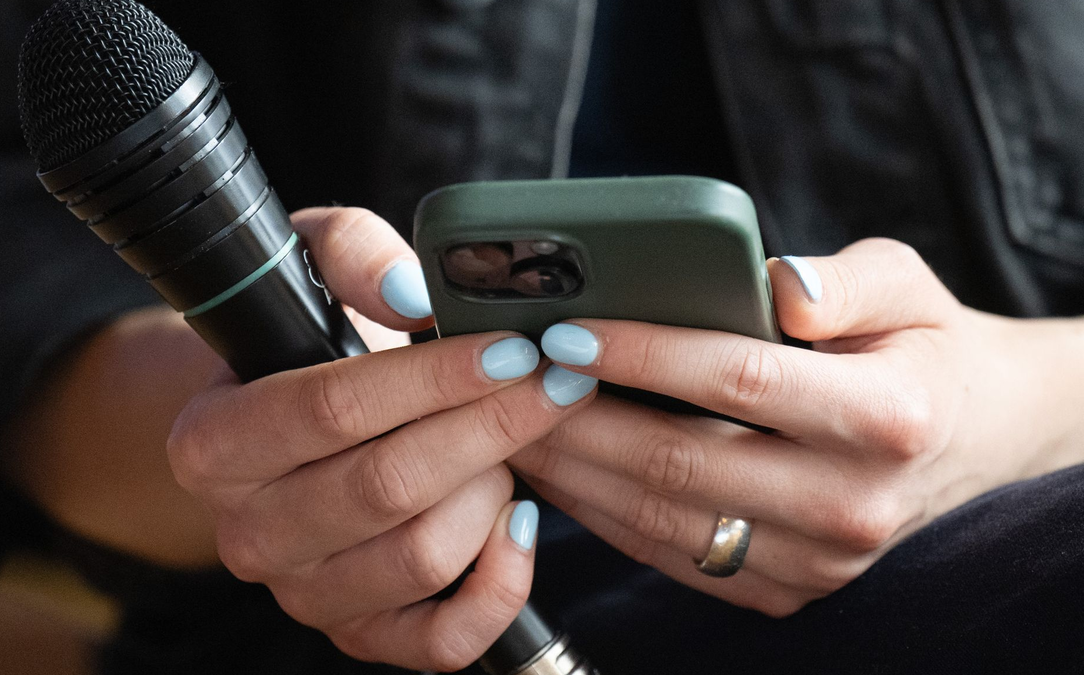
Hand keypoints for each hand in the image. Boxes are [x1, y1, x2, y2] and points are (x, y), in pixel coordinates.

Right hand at [167, 207, 597, 670]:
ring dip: (490, 490)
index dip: (433, 378)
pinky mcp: (359, 634)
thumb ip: (353, 254)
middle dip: (489, 428)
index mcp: (214, 442)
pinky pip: (442, 639)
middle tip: (554, 382)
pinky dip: (501, 585)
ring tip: (511, 440)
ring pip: (421, 557)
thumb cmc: (312, 341)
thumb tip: (410, 295)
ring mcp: (302, 593)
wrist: (289, 428)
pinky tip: (521, 522)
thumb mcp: (314, 266)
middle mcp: (247, 532)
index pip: (332, 408)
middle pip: (385, 486)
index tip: (511, 348)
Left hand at [510, 238, 1083, 616]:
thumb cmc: (918, 345)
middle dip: (577, 419)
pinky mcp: (783, 590)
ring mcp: (817, 562)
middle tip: (508, 380)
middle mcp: (854, 504)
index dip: (642, 354)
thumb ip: (845, 278)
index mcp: (889, 417)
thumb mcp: (907, 283)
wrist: (967, 438)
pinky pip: (669, 553)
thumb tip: (777, 285)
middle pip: (682, 461)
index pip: (738, 380)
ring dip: (573, 472)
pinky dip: (601, 513)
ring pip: (662, 518)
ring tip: (509, 424)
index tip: (564, 331)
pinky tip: (557, 469)